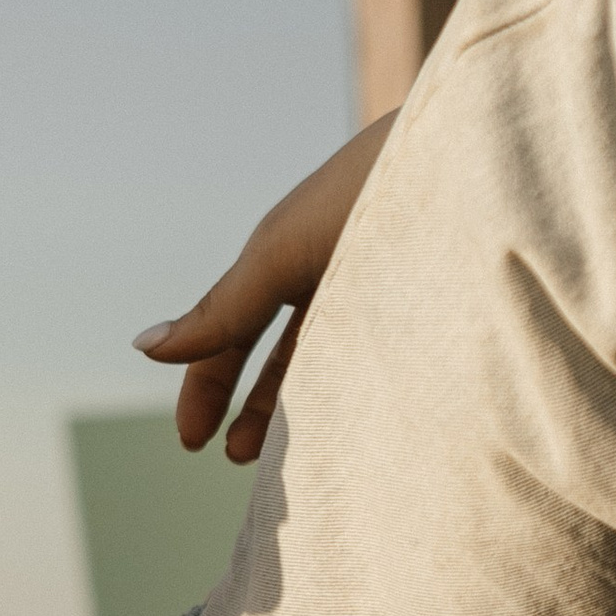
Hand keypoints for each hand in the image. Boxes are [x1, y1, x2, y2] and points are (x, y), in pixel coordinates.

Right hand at [136, 110, 396, 460]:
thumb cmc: (368, 192)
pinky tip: (363, 431)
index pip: (232, 331)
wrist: (473, 157)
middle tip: (239, 457)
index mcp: (285, 257)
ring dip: (306, 407)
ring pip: (334, 362)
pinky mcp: (429, 311)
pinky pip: (387, 365)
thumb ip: (221, 310)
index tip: (192, 440)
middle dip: (255, 403)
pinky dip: (364, 398)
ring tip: (297, 458)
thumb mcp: (282, 256)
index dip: (207, 384)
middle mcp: (330, 276)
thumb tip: (142, 349)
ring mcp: (382, 292)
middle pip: (280, 352)